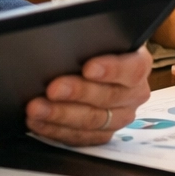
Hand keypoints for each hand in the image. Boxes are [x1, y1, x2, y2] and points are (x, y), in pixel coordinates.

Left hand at [25, 46, 152, 144]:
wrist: (89, 67)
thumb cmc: (91, 48)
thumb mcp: (95, 38)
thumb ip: (90, 41)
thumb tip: (66, 43)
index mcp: (139, 64)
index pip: (132, 69)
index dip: (111, 69)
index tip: (88, 68)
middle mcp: (134, 93)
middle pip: (109, 97)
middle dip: (77, 92)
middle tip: (53, 89)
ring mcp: (120, 117)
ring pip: (93, 121)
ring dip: (60, 115)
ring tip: (36, 108)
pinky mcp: (102, 134)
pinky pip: (80, 137)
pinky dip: (55, 129)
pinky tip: (38, 121)